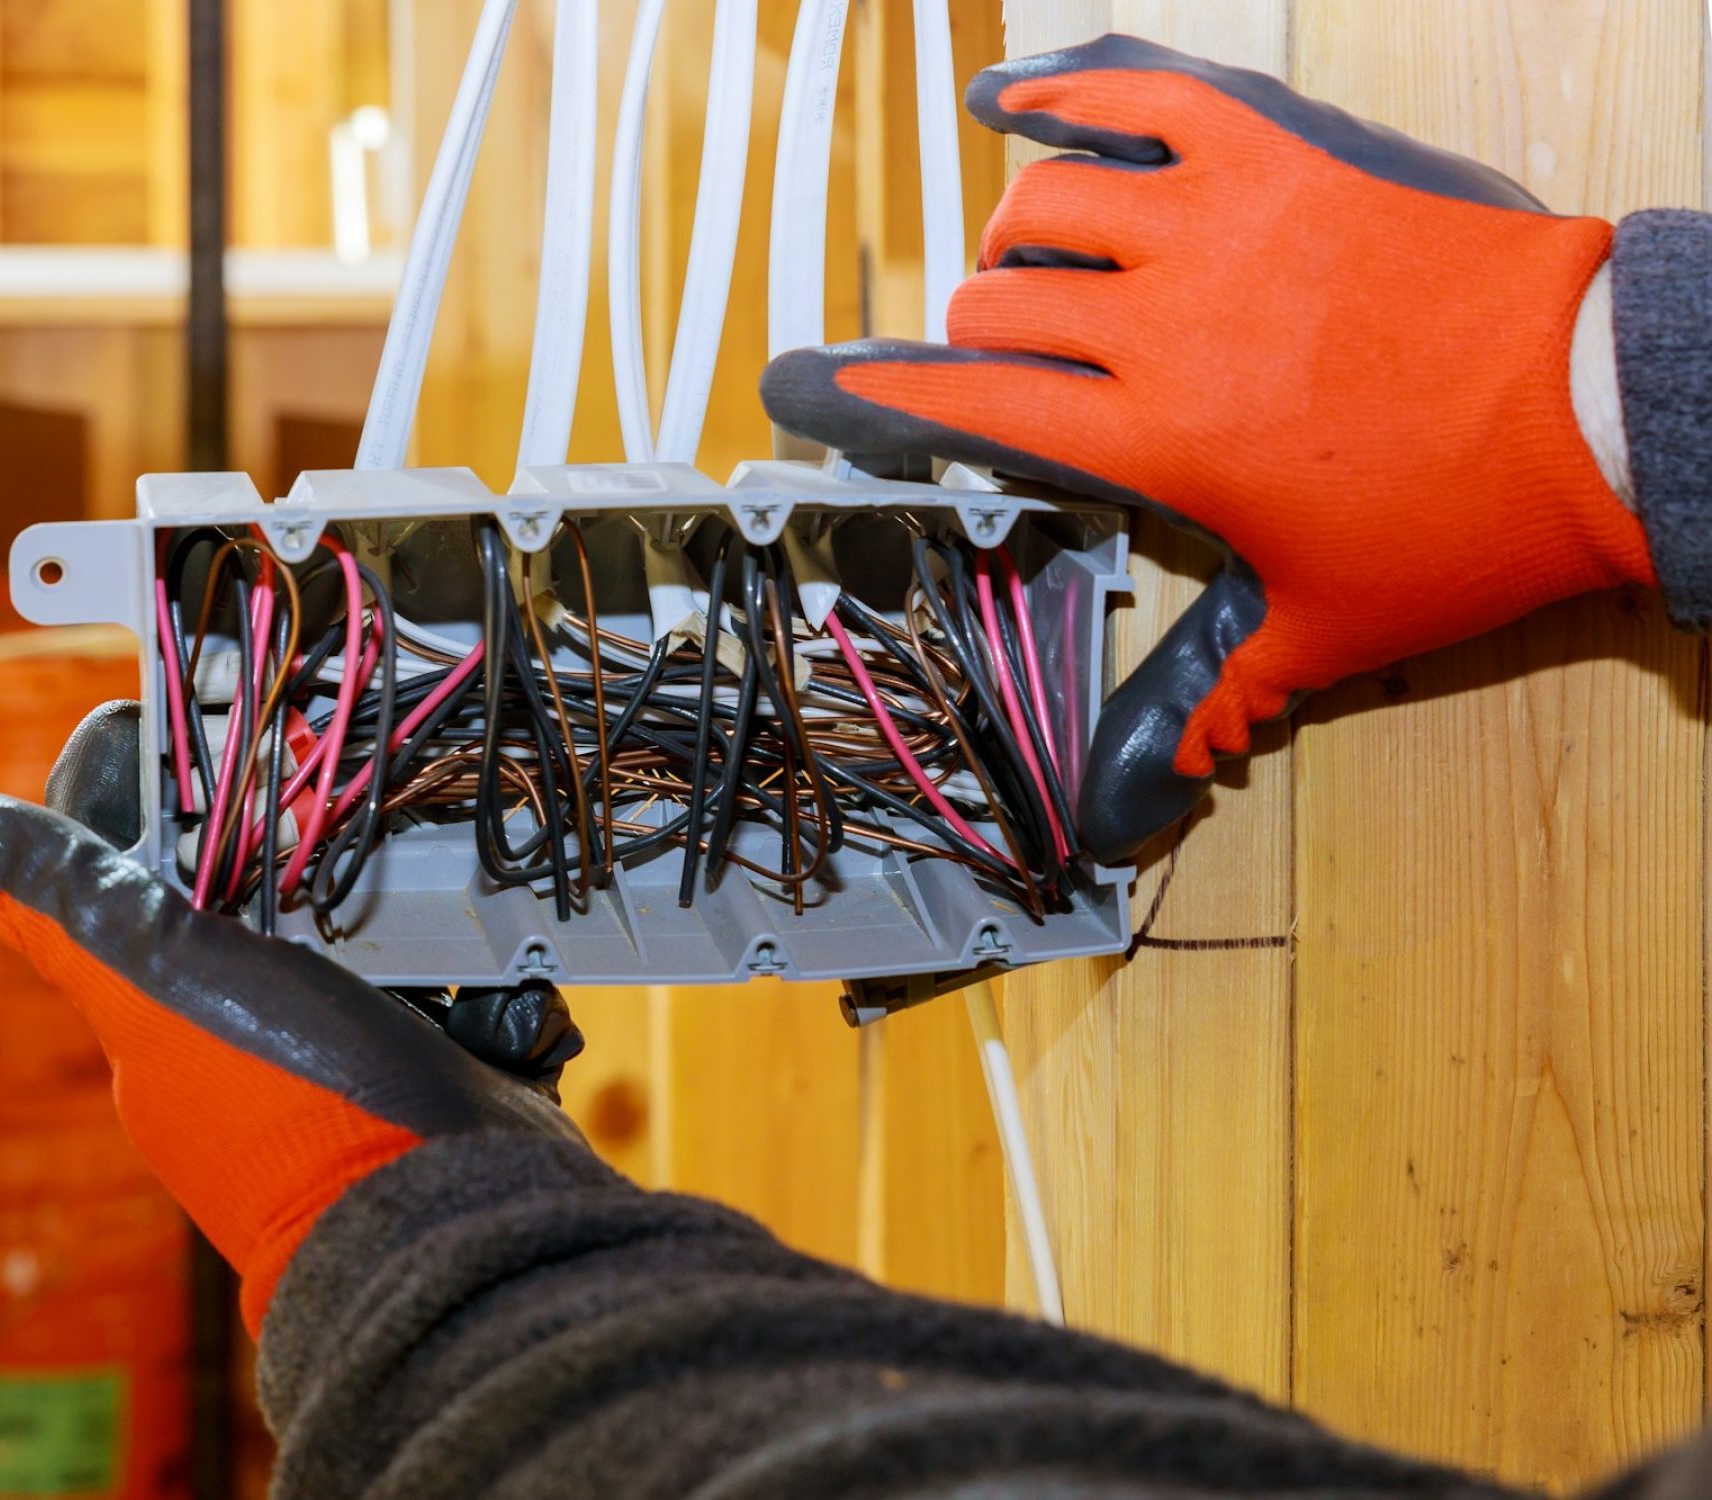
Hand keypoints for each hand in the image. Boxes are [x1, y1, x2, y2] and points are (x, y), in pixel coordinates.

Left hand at [0, 701, 582, 1331]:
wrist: (452, 1221)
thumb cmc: (293, 1100)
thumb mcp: (169, 979)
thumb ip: (71, 903)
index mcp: (162, 1002)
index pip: (125, 861)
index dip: (145, 777)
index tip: (193, 703)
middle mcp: (240, 1024)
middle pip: (257, 881)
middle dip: (304, 821)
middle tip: (345, 756)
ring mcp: (340, 1049)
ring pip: (371, 926)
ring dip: (413, 893)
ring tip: (446, 868)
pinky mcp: (437, 1067)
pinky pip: (458, 984)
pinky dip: (484, 969)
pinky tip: (500, 968)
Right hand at [762, 34, 1651, 861]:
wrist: (1594, 405)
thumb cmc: (1463, 518)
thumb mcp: (1332, 622)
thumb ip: (1237, 687)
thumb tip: (1188, 761)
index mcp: (1157, 440)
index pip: (973, 408)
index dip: (876, 397)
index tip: (811, 385)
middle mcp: (1162, 326)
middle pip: (996, 306)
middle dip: (978, 334)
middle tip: (1008, 355)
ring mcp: (1218, 226)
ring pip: (1049, 203)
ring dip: (1023, 235)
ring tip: (1041, 255)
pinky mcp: (1280, 156)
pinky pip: (1145, 96)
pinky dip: (1070, 86)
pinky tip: (1019, 92)